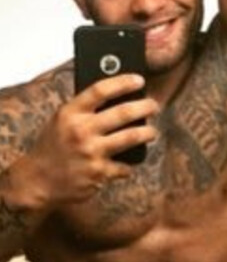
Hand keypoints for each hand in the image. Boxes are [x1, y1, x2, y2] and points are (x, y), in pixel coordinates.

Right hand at [28, 74, 158, 205]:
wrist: (37, 181)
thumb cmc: (53, 148)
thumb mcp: (61, 122)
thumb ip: (83, 110)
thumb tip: (117, 97)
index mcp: (70, 113)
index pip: (100, 90)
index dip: (123, 82)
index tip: (139, 80)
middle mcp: (81, 130)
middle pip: (123, 112)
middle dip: (145, 107)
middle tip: (154, 106)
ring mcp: (91, 152)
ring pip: (131, 137)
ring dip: (148, 133)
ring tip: (152, 131)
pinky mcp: (99, 173)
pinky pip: (125, 166)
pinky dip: (129, 166)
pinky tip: (127, 164)